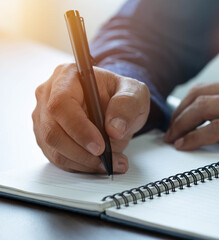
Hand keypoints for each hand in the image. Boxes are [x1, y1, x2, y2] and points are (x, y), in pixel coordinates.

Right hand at [32, 64, 149, 172]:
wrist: (117, 107)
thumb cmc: (121, 95)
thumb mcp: (135, 93)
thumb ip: (127, 105)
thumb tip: (114, 128)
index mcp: (67, 76)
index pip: (61, 104)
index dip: (78, 128)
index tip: (100, 145)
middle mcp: (49, 95)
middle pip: (52, 130)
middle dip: (82, 151)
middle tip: (108, 158)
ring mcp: (44, 117)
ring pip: (54, 148)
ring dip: (84, 162)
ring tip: (112, 162)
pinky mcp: (47, 137)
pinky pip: (58, 158)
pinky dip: (81, 166)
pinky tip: (101, 164)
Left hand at [164, 70, 218, 163]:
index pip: (209, 88)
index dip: (187, 103)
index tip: (178, 118)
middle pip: (200, 95)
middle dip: (179, 114)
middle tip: (170, 130)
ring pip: (203, 109)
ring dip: (182, 125)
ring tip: (173, 138)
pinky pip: (216, 128)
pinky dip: (195, 137)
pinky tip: (186, 144)